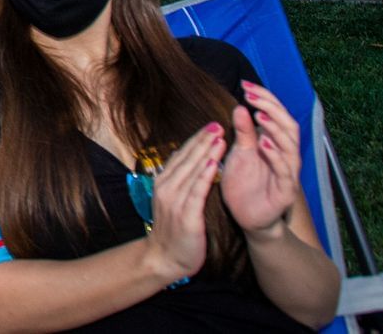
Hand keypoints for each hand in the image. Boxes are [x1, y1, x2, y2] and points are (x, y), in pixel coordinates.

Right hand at [142, 121, 223, 281]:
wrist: (165, 259)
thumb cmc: (174, 231)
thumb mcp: (174, 202)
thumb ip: (183, 182)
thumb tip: (196, 163)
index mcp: (163, 182)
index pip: (181, 155)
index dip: (196, 139)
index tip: (211, 125)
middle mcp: (166, 188)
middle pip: (187, 158)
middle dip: (203, 140)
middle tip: (218, 123)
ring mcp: (174, 201)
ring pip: (192, 170)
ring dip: (206, 152)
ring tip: (220, 137)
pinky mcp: (185, 215)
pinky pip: (196, 191)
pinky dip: (205, 175)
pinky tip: (215, 162)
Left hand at [221, 82, 303, 237]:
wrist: (246, 217)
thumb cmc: (243, 183)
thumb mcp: (239, 153)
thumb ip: (242, 132)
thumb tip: (241, 106)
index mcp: (276, 144)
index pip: (277, 115)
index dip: (265, 98)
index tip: (245, 85)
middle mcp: (286, 156)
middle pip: (288, 126)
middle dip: (271, 107)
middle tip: (252, 95)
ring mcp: (288, 173)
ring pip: (290, 146)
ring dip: (275, 129)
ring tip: (260, 116)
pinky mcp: (285, 191)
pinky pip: (285, 171)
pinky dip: (276, 155)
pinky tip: (263, 143)